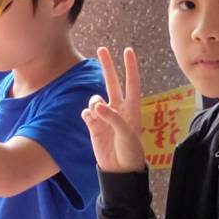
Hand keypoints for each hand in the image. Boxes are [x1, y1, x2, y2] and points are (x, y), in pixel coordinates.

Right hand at [81, 46, 145, 173]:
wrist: (119, 170)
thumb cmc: (130, 152)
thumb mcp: (126, 133)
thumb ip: (112, 117)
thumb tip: (96, 104)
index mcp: (131, 109)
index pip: (131, 83)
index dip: (130, 67)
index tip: (128, 50)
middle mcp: (118, 109)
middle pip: (112, 83)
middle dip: (108, 67)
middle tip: (101, 49)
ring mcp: (104, 117)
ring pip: (95, 99)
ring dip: (94, 104)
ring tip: (98, 116)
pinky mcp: (93, 125)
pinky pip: (87, 113)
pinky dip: (88, 115)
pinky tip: (91, 122)